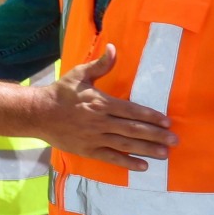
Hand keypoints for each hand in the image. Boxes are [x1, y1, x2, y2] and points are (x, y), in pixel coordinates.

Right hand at [36, 44, 176, 170]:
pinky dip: (128, 162)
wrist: (38, 113)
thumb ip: (100, 64)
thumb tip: (113, 48)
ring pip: (126, 144)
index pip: (132, 110)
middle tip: (174, 140)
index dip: (151, 116)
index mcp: (101, 102)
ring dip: (147, 149)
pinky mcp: (88, 150)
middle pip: (133, 129)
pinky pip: (111, 158)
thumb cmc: (60, 92)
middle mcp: (100, 122)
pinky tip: (143, 166)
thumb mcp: (79, 74)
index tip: (167, 122)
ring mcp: (94, 138)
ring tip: (165, 153)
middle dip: (156, 135)